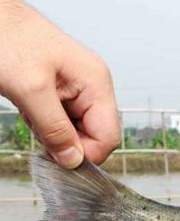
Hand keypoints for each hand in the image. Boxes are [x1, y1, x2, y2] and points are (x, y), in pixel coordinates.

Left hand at [0, 0, 119, 167]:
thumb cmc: (9, 40)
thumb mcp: (31, 90)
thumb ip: (55, 129)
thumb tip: (73, 160)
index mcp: (96, 84)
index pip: (108, 137)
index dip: (85, 153)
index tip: (59, 155)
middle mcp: (94, 87)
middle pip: (94, 136)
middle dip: (65, 140)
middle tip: (38, 125)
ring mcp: (81, 89)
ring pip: (77, 131)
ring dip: (51, 131)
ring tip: (31, 109)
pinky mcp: (65, 92)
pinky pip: (63, 121)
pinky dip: (44, 122)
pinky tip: (31, 106)